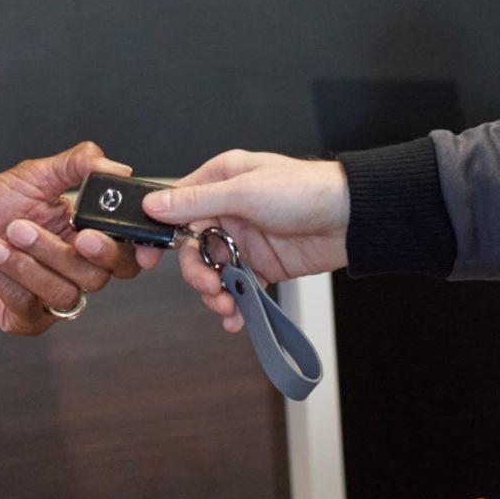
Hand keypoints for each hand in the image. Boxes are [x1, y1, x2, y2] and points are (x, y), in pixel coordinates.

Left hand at [0, 142, 162, 334]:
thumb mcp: (30, 176)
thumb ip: (75, 166)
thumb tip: (116, 166)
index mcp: (85, 235)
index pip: (127, 254)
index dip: (133, 251)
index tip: (109, 236)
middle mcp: (74, 269)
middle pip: (98, 275)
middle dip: (59, 251)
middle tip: (23, 227)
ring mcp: (51, 298)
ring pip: (62, 291)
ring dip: (24, 263)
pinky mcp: (25, 318)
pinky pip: (26, 304)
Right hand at [140, 150, 350, 330]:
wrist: (352, 219)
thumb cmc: (305, 190)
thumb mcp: (245, 192)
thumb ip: (197, 202)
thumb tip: (155, 204)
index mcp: (221, 181)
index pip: (177, 207)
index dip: (159, 233)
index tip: (147, 258)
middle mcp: (229, 210)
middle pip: (193, 247)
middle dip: (196, 272)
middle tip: (208, 287)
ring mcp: (246, 239)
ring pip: (215, 272)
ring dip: (216, 293)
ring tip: (227, 306)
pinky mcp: (264, 264)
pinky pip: (240, 288)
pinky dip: (236, 305)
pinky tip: (238, 317)